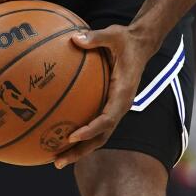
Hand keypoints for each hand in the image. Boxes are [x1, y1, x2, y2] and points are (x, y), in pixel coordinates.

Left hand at [52, 24, 155, 167]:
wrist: (140, 45)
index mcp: (123, 93)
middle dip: (80, 151)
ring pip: (97, 136)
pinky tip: (58, 135)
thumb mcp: (113, 34)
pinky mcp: (109, 106)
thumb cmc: (125, 40)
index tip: (72, 136)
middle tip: (57, 161)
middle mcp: (120, 106)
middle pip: (101, 137)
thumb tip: (74, 38)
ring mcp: (115, 108)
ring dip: (78, 149)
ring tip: (55, 159)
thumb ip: (96, 37)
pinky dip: (79, 134)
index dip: (91, 129)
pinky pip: (94, 125)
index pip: (108, 118)